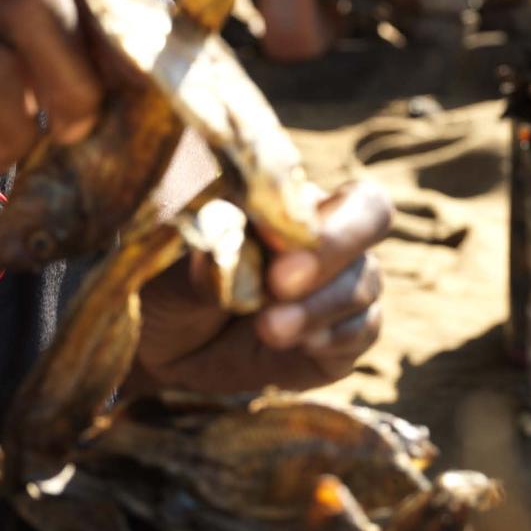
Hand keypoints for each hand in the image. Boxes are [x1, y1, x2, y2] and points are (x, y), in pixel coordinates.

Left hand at [137, 180, 391, 392]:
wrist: (158, 345)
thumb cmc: (164, 279)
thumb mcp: (171, 262)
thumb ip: (203, 252)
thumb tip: (221, 251)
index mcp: (290, 197)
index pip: (342, 186)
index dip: (325, 216)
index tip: (274, 245)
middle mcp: (325, 234)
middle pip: (372, 220)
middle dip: (333, 249)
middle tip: (280, 283)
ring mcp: (337, 286)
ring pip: (364, 283)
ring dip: (319, 307)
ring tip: (268, 329)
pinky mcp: (337, 340)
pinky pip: (359, 332)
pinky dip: (333, 338)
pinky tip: (299, 345)